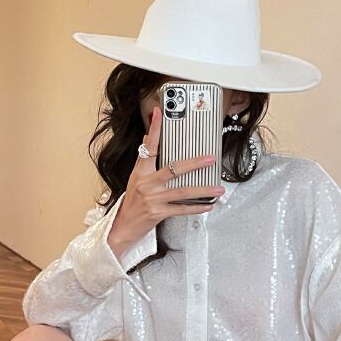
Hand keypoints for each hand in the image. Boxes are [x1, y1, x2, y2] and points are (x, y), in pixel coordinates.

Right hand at [109, 108, 224, 246]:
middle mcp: (147, 184)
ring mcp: (153, 199)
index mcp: (141, 172)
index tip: (159, 113)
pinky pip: (182, 209)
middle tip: (210, 159)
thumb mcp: (134, 178)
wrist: (122, 227)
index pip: (148, 146)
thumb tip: (146, 139)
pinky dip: (197, 208)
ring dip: (203, 190)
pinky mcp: (158, 213)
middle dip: (194, 163)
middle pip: (173, 169)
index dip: (154, 129)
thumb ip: (143, 160)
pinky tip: (208, 205)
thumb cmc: (131, 203)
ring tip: (218, 189)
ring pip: (182, 192)